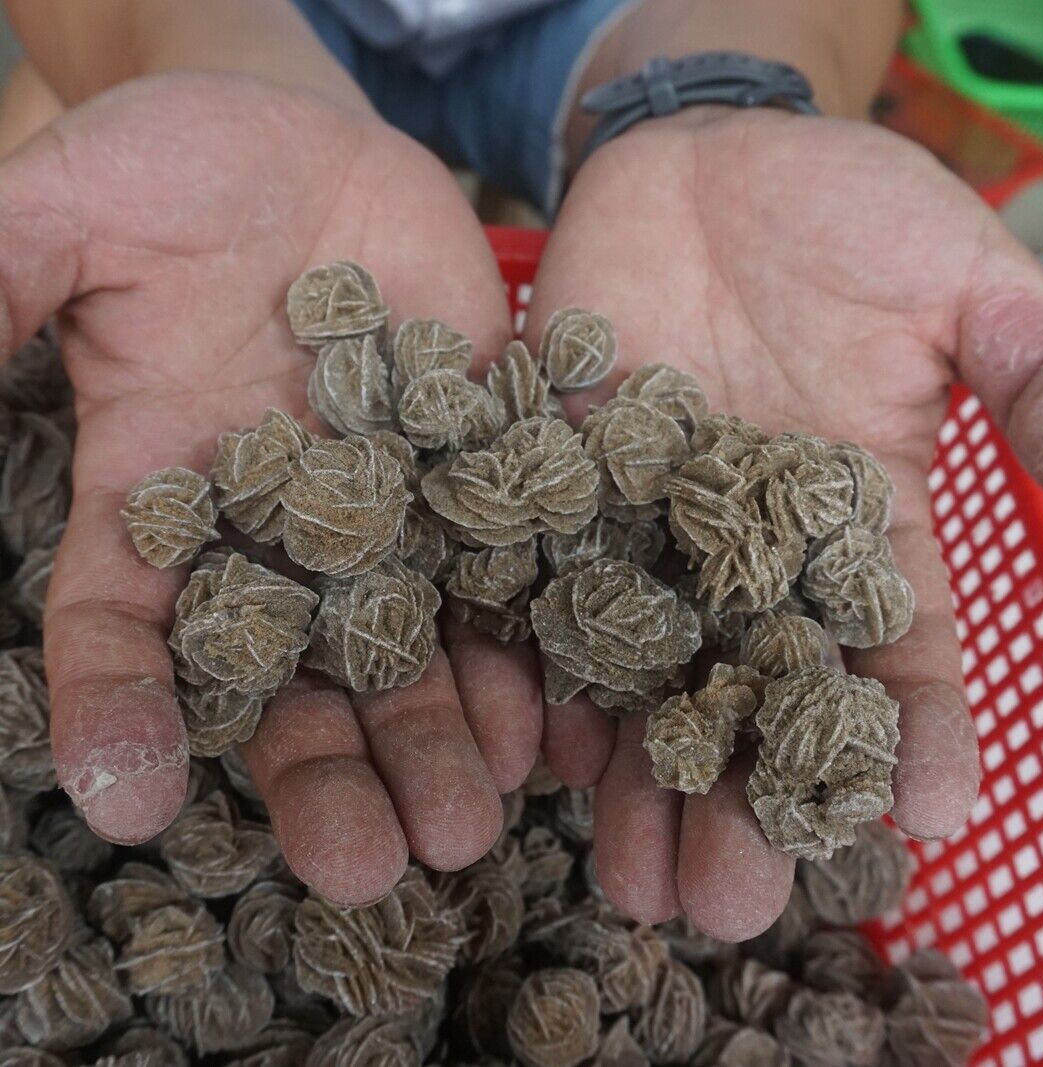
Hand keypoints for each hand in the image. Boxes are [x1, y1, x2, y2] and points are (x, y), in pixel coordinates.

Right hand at [1, 72, 543, 900]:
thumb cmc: (179, 166)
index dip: (118, 712)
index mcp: (165, 494)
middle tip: (366, 868)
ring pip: (409, 652)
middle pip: (294, 678)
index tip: (129, 803)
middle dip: (326, 775)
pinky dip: (524, 649)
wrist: (314, 150)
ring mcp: (388, 512)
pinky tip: (548, 723)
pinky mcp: (478, 473)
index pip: (126, 626)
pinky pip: (502, 576)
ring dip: (440, 739)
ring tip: (470, 822)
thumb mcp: (78, 205)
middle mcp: (279, 531)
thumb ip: (10, 278)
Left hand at [527, 108, 1042, 937]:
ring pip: (648, 680)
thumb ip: (1036, 374)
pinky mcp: (560, 495)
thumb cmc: (840, 208)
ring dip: (642, 781)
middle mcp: (750, 551)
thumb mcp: (959, 282)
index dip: (912, 733)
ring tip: (633, 883)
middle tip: (730, 906)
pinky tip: (542, 756)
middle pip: (755, 700)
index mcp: (858, 519)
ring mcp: (648, 532)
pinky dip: (544, 677)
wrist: (699, 163)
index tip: (915, 816)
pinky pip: (547, 601)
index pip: (898, 650)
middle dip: (747, 800)